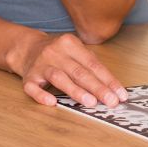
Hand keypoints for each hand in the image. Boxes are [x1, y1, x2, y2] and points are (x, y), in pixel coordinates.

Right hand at [13, 33, 127, 107]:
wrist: (27, 48)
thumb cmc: (58, 54)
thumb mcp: (75, 51)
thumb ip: (92, 65)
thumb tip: (114, 88)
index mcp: (69, 44)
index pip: (92, 64)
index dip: (108, 80)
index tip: (120, 94)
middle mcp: (54, 53)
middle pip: (78, 71)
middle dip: (97, 87)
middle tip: (111, 101)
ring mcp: (40, 65)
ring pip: (59, 77)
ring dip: (75, 90)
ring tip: (90, 102)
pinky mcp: (28, 78)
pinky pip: (33, 87)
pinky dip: (42, 95)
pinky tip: (52, 102)